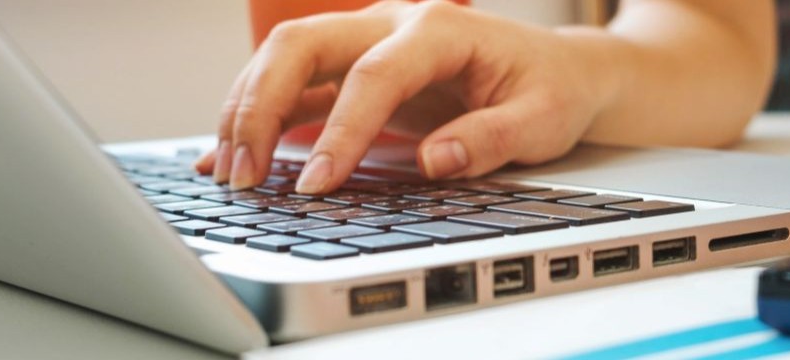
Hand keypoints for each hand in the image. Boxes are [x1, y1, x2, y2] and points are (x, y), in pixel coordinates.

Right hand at [193, 1, 621, 192]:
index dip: (341, 131)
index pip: (374, 75)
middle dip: (260, 105)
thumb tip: (436, 161)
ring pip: (285, 58)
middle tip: (244, 173)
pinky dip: (259, 117)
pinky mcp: (357, 69)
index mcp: (440, 30)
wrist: (560, 71)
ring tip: (230, 174)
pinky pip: (295, 85)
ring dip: (248, 111)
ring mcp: (369, 42)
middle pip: (303, 45)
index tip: (317, 184)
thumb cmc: (551, 90)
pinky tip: (230, 155)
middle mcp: (394, 24)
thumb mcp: (542, 120)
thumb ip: (491, 139)